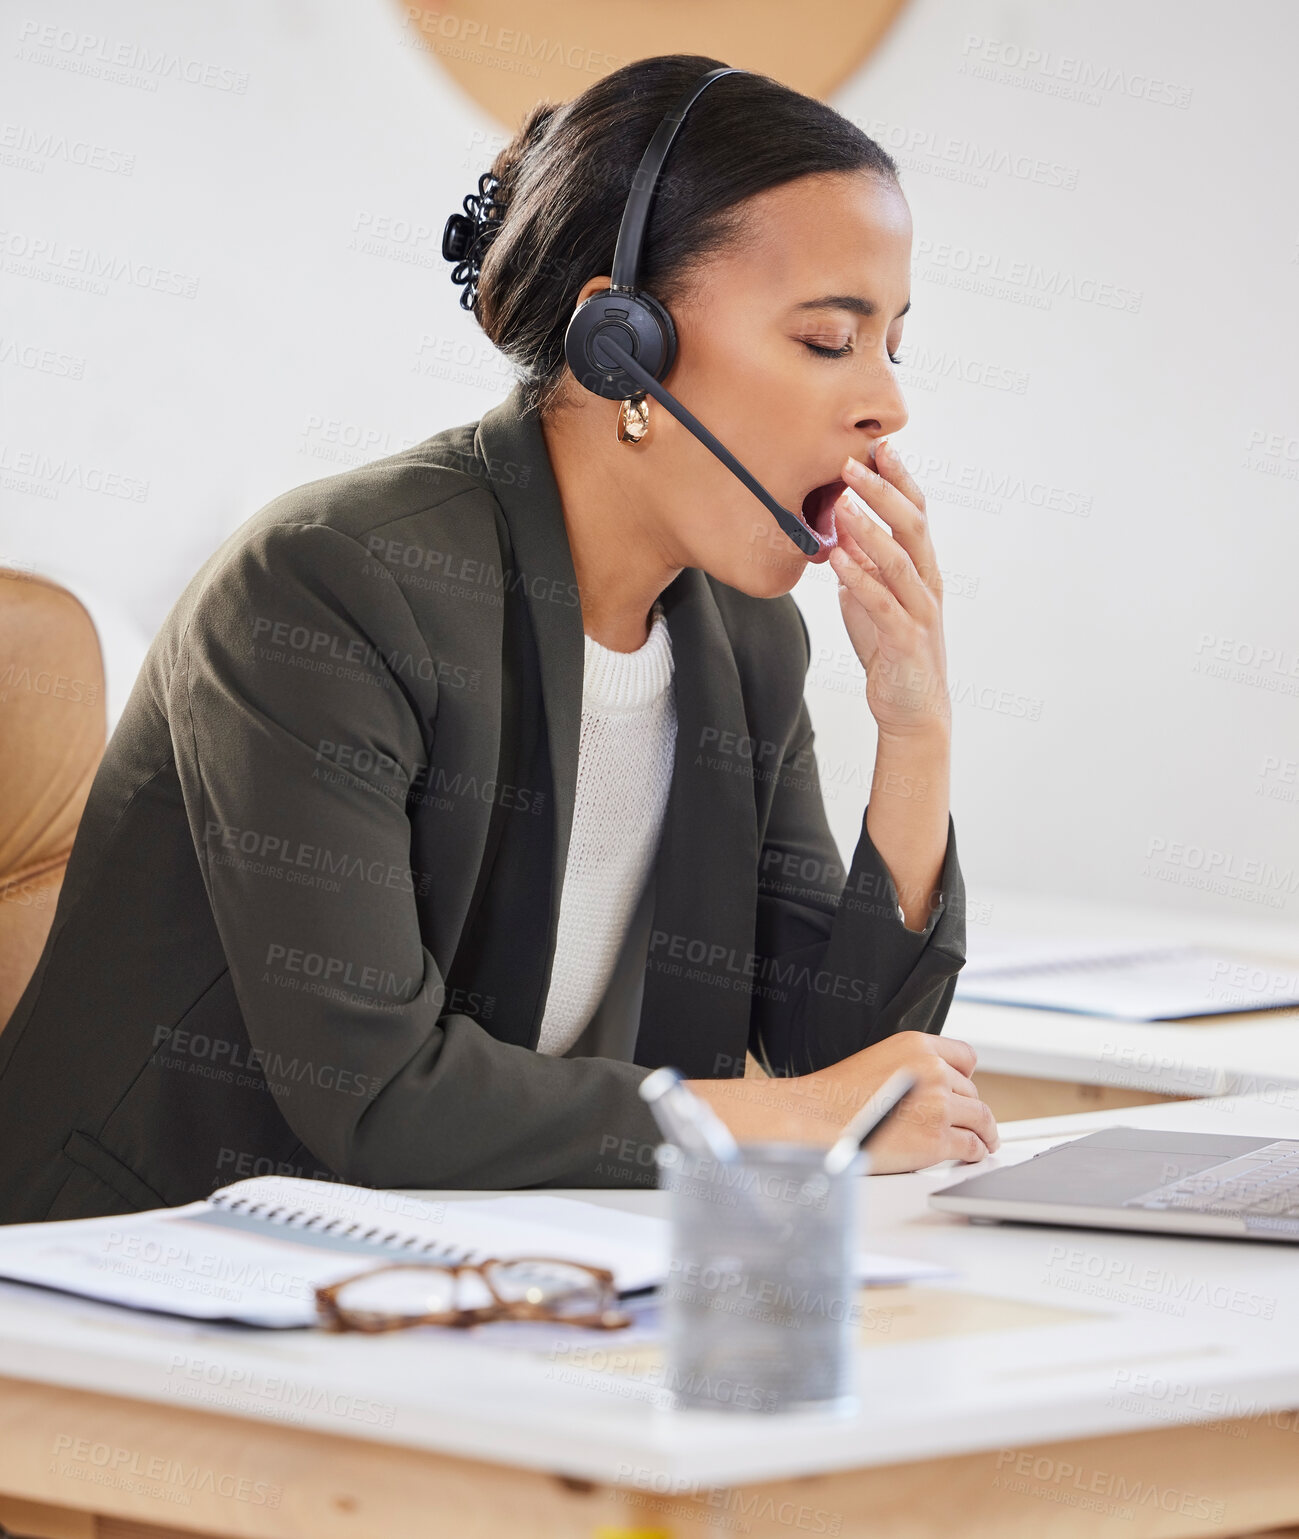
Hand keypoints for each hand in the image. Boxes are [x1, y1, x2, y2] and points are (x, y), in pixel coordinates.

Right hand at [788, 1031, 997, 1172]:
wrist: (815, 1121)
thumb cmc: (836, 1096)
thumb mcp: (879, 1060)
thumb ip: (912, 1068)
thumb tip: (933, 1090)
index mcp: (916, 1046)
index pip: (966, 1057)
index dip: (966, 1078)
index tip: (965, 1091)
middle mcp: (933, 1070)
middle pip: (972, 1092)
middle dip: (967, 1108)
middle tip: (965, 1122)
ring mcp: (938, 1105)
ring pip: (981, 1119)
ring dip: (983, 1132)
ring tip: (983, 1141)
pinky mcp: (938, 1139)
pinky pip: (973, 1146)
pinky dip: (977, 1152)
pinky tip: (971, 1155)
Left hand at [826, 441, 950, 739]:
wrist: (913, 710)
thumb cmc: (890, 651)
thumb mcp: (871, 599)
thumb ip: (861, 564)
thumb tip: (839, 529)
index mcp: (921, 569)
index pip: (915, 512)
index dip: (899, 478)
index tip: (879, 445)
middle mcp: (927, 584)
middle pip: (913, 525)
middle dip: (883, 490)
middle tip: (852, 461)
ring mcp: (920, 612)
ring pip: (900, 560)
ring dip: (869, 528)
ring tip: (840, 502)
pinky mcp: (906, 641)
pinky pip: (883, 603)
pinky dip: (860, 578)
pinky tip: (837, 560)